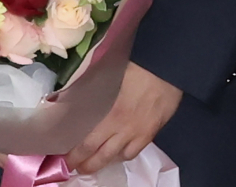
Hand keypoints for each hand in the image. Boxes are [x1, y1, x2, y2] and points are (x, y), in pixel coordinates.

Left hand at [65, 62, 181, 175]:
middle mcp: (126, 130)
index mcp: (113, 116)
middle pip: (103, 156)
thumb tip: (87, 97)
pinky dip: (125, 154)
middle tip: (76, 168)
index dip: (77, 155)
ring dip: (106, 161)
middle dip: (87, 165)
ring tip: (97, 161)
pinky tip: (120, 151)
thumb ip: (101, 92)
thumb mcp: (113, 78)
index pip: (90, 143)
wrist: (168, 70)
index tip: (66, 159)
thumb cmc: (139, 68)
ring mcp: (140, 134)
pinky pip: (136, 151)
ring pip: (119, 157)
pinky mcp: (152, 132)